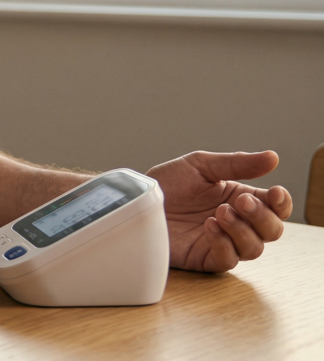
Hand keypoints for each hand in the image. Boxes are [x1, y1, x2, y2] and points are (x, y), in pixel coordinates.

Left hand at [147, 151, 292, 272]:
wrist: (136, 200)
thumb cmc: (167, 183)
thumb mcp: (201, 165)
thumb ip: (237, 164)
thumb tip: (273, 158)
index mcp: (240, 199)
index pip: (276, 207)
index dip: (282, 203)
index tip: (275, 193)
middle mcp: (236, 223)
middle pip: (272, 230)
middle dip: (261, 216)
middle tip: (239, 201)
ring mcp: (222, 242)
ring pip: (254, 248)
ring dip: (242, 230)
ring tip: (219, 212)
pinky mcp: (204, 259)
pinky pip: (228, 260)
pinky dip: (223, 243)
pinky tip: (209, 227)